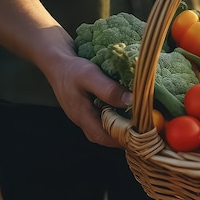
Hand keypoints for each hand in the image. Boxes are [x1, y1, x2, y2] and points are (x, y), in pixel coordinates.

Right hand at [0, 0, 130, 147]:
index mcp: (81, 116)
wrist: (55, 60)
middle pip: (104, 137)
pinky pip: (102, 120)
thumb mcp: (90, 75)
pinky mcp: (86, 108)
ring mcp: (83, 115)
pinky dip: (115, 120)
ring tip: (139, 125)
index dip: (122, 140)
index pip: (103, 137)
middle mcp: (82, 119)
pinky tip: (127, 113)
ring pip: (103, 130)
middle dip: (123, 138)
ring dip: (120, 129)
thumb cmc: (71, 68)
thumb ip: (108, 90)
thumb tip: (131, 101)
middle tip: (144, 132)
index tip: (141, 136)